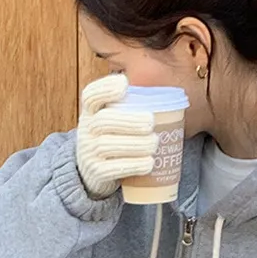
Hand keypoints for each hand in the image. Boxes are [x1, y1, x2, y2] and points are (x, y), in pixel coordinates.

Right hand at [75, 74, 156, 199]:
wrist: (94, 171)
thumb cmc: (112, 135)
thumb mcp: (112, 116)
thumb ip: (129, 103)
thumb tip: (169, 91)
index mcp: (91, 111)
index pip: (90, 95)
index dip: (105, 88)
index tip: (124, 84)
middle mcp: (86, 129)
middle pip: (103, 121)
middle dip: (130, 120)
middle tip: (151, 122)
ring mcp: (89, 152)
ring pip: (107, 145)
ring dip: (136, 144)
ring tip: (154, 143)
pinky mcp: (97, 173)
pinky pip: (112, 169)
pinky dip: (134, 165)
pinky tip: (149, 162)